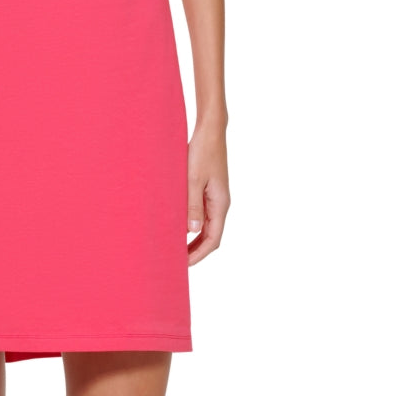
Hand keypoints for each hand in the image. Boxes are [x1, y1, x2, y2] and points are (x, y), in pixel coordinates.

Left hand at [187, 123, 229, 264]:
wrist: (210, 131)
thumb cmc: (202, 152)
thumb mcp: (193, 179)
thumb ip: (191, 205)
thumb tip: (191, 231)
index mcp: (220, 204)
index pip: (213, 240)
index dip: (199, 255)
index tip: (183, 265)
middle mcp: (220, 204)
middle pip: (210, 237)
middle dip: (195, 252)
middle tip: (176, 262)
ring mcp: (215, 198)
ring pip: (206, 227)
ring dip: (193, 241)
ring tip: (175, 249)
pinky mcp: (209, 191)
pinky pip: (202, 215)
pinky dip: (192, 226)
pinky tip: (178, 228)